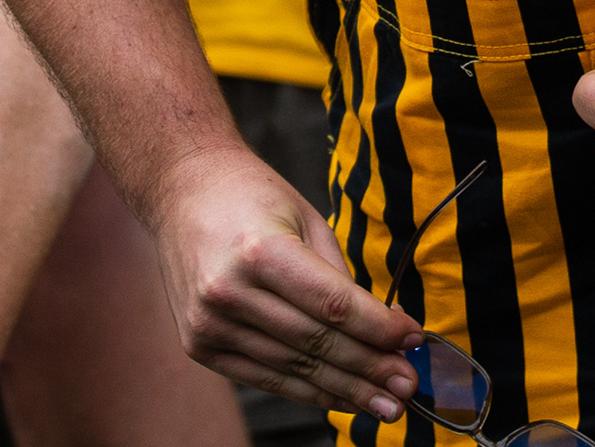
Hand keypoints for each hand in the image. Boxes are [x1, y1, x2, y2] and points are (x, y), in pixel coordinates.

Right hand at [147, 143, 417, 415]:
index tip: (413, 340)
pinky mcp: (199, 345)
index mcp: (258, 250)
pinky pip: (265, 377)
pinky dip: (307, 391)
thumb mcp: (305, 219)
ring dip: (346, 390)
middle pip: (316, 343)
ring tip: (385, 404)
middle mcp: (228, 291)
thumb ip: (340, 277)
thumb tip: (385, 330)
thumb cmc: (251, 197)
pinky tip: (341, 398)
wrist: (180, 190)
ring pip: (294, 369)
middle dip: (370, 368)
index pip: (332, 305)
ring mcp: (209, 324)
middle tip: (408, 385)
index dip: (379, 330)